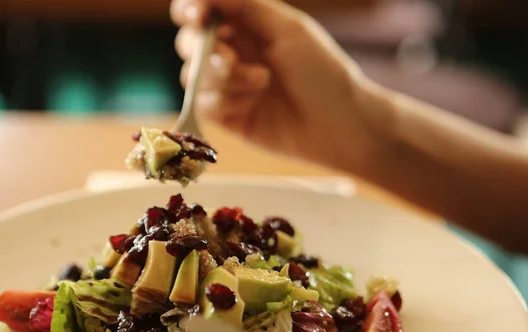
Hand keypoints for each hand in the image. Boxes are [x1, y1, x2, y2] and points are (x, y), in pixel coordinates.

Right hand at [171, 0, 378, 172]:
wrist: (337, 124)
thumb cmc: (322, 71)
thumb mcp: (288, 29)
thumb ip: (245, 5)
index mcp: (248, 26)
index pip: (203, 11)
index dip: (190, 9)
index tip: (195, 16)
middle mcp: (235, 54)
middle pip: (190, 42)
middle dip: (203, 47)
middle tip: (230, 57)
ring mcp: (230, 87)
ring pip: (194, 75)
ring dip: (225, 77)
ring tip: (262, 82)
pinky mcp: (229, 117)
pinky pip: (204, 104)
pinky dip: (225, 101)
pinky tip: (252, 104)